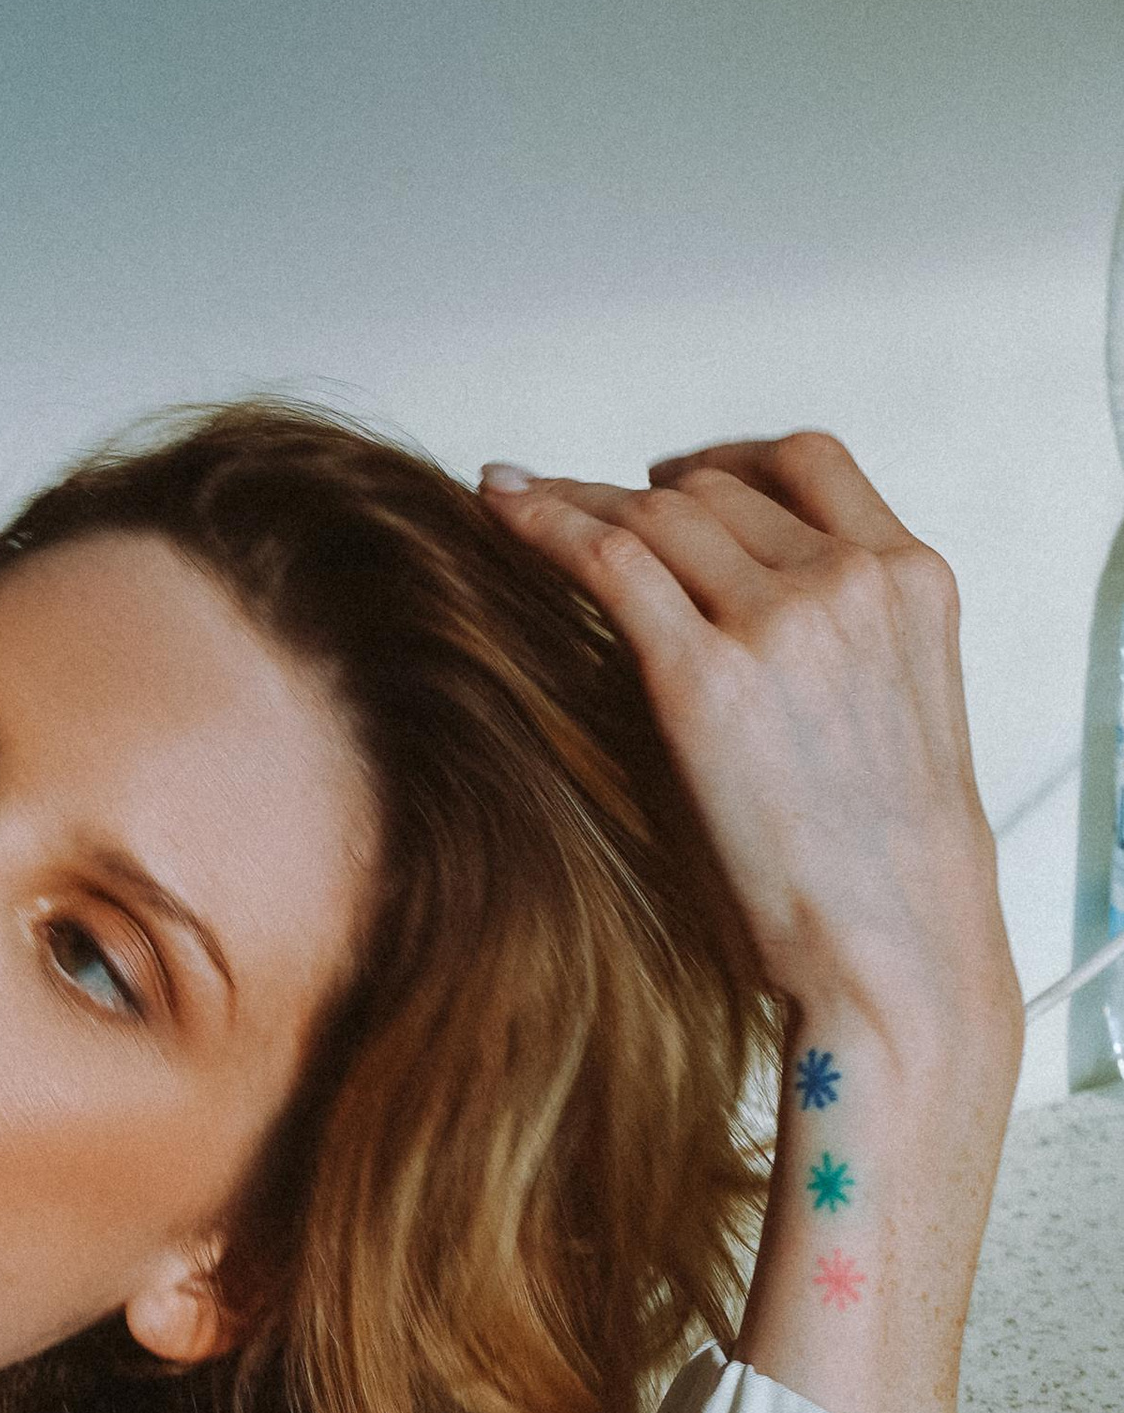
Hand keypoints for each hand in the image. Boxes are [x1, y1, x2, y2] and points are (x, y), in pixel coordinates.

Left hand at [478, 432, 1019, 1073]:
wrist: (896, 951)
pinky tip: (499, 510)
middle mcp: (852, 580)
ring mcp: (783, 619)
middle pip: (718, 490)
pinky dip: (544, 522)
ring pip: (658, 514)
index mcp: (914, 581)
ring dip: (580, 501)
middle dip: (635, 493)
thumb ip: (828, 653)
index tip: (669, 477)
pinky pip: (607, 561)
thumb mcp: (889, 723)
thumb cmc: (881, 876)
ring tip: (518, 501)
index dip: (726, 460)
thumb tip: (724, 630)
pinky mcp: (705, 676)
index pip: (810, 463)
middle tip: (568, 503)